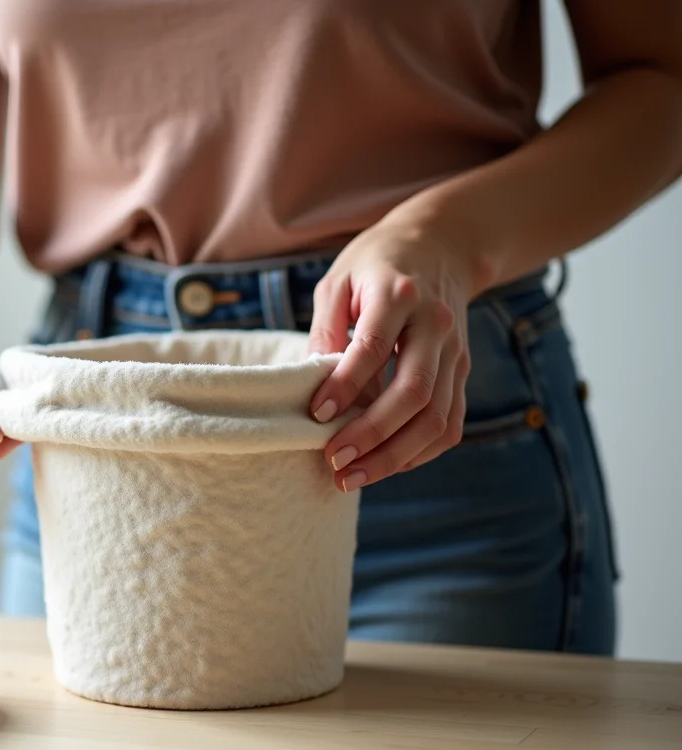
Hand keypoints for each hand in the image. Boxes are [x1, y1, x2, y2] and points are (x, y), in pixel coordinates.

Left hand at [307, 223, 475, 491]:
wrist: (441, 245)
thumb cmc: (376, 265)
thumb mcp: (338, 281)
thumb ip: (325, 330)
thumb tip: (313, 386)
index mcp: (398, 295)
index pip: (372, 347)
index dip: (345, 386)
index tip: (316, 415)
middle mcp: (435, 325)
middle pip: (413, 393)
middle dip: (371, 435)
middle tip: (333, 461)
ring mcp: (455, 352)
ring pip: (436, 418)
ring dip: (394, 456)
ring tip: (352, 476)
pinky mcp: (463, 372)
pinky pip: (450, 424)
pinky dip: (419, 453)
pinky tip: (385, 465)